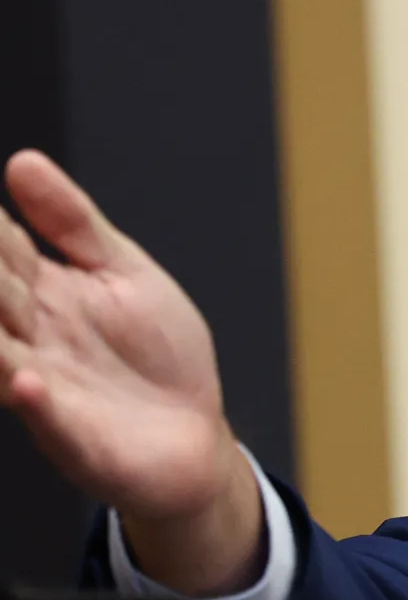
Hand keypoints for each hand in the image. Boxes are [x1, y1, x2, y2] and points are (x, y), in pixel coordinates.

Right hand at [0, 150, 261, 593]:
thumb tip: (22, 161)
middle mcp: (30, 337)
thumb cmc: (158, 355)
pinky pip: (48, 419)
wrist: (194, 438)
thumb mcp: (124, 273)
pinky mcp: (73, 436)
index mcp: (41, 292)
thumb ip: (74, 223)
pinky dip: (36, 401)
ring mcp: (45, 387)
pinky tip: (28, 381)